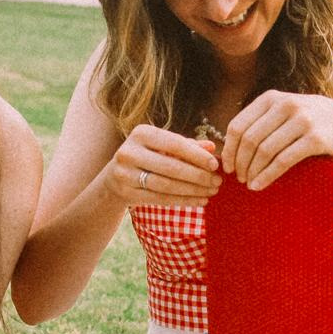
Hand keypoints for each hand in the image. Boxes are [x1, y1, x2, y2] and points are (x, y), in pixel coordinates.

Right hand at [106, 124, 222, 205]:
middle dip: (198, 176)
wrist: (115, 177)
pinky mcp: (126, 193)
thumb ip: (187, 145)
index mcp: (141, 133)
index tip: (215, 165)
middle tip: (217, 182)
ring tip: (211, 191)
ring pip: (166, 185)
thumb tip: (212, 146)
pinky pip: (160, 199)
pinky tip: (199, 201)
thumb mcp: (163, 146)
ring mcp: (125, 174)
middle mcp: (129, 151)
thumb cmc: (147, 156)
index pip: (174, 144)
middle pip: (171, 167)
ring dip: (193, 190)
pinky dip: (183, 200)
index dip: (196, 155)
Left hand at [222, 91, 332, 189]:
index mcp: (270, 98)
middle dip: (240, 163)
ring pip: (265, 151)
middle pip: (250, 139)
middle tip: (238, 178)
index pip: (238, 125)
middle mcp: (285, 105)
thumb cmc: (303, 120)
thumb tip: (226, 148)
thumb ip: (257, 121)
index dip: (229, 149)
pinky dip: (267, 176)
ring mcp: (302, 121)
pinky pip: (283, 161)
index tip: (227, 166)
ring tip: (248, 183)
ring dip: (252, 171)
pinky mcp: (314, 139)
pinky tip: (259, 185)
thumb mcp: (281, 110)